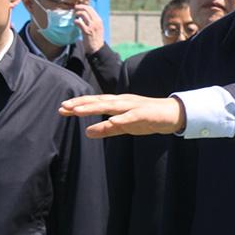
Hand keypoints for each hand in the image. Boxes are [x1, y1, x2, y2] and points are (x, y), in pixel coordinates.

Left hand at [59, 94, 184, 137]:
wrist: (172, 115)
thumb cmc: (147, 119)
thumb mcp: (124, 126)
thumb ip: (106, 129)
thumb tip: (86, 132)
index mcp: (118, 104)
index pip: (95, 103)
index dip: (79, 105)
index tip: (62, 108)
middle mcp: (123, 101)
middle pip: (99, 101)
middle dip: (81, 104)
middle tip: (63, 107)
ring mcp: (133, 107)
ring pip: (110, 106)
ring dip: (94, 107)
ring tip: (78, 111)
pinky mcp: (144, 114)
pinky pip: (130, 116)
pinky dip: (120, 117)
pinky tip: (111, 120)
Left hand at [73, 3, 104, 54]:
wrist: (97, 49)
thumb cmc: (95, 38)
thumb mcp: (97, 28)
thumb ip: (92, 21)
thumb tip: (84, 14)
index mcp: (99, 20)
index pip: (91, 8)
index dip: (83, 6)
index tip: (78, 7)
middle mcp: (96, 22)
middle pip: (87, 9)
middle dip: (79, 7)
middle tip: (74, 9)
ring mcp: (92, 26)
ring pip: (83, 14)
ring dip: (76, 13)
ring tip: (74, 16)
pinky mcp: (87, 31)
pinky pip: (79, 22)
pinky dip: (75, 21)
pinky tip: (75, 23)